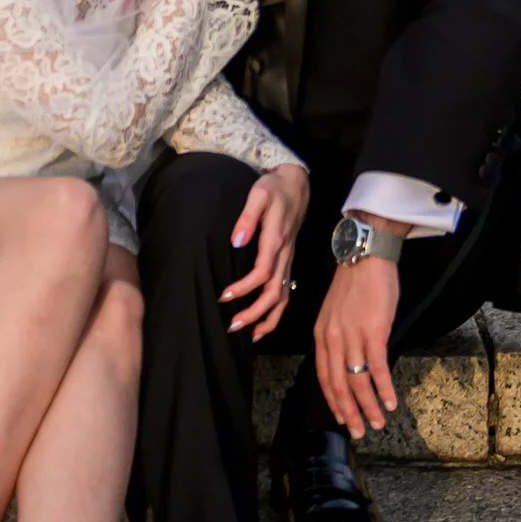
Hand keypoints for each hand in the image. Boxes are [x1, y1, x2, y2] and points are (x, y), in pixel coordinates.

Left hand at [219, 164, 308, 339]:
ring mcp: (288, 261)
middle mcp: (284, 255)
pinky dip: (276, 313)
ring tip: (247, 335)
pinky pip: (285, 293)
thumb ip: (247, 218)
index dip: (244, 288)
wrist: (297, 186)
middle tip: (231, 325)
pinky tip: (262, 324)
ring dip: (267, 319)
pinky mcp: (287, 263)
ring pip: (282, 298)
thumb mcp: (258, 195)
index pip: (262, 272)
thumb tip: (235, 242)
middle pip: (273, 293)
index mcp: (276, 240)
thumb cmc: (274, 189)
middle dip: (254, 313)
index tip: (224, 295)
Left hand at [314, 239, 402, 438]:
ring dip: (368, 406)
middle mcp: (333, 338)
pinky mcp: (373, 331)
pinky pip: (377, 368)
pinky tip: (390, 402)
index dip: (333, 401)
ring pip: (357, 381)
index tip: (342, 419)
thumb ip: (339, 338)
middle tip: (359, 432)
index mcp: (322, 335)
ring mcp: (352, 336)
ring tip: (377, 423)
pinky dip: (383, 389)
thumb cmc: (354, 283)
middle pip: (338, 385)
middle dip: (349, 412)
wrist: (365, 256)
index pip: (323, 376)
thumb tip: (350, 362)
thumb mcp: (336, 312)